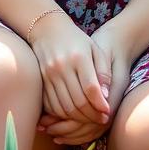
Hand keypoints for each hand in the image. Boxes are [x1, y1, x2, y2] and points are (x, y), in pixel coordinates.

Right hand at [38, 22, 131, 145]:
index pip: (90, 88)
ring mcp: (49, 75)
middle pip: (78, 101)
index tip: (108, 113)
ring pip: (64, 107)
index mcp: (79, 57)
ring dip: (77, 119)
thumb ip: (103, 71)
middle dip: (91, 115)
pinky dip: (62, 115)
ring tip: (89, 119)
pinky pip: (51, 105)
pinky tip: (72, 115)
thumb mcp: (95, 49)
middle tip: (100, 120)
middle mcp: (62, 67)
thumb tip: (106, 97)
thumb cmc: (77, 40)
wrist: (48, 29)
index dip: (100, 105)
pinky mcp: (41, 81)